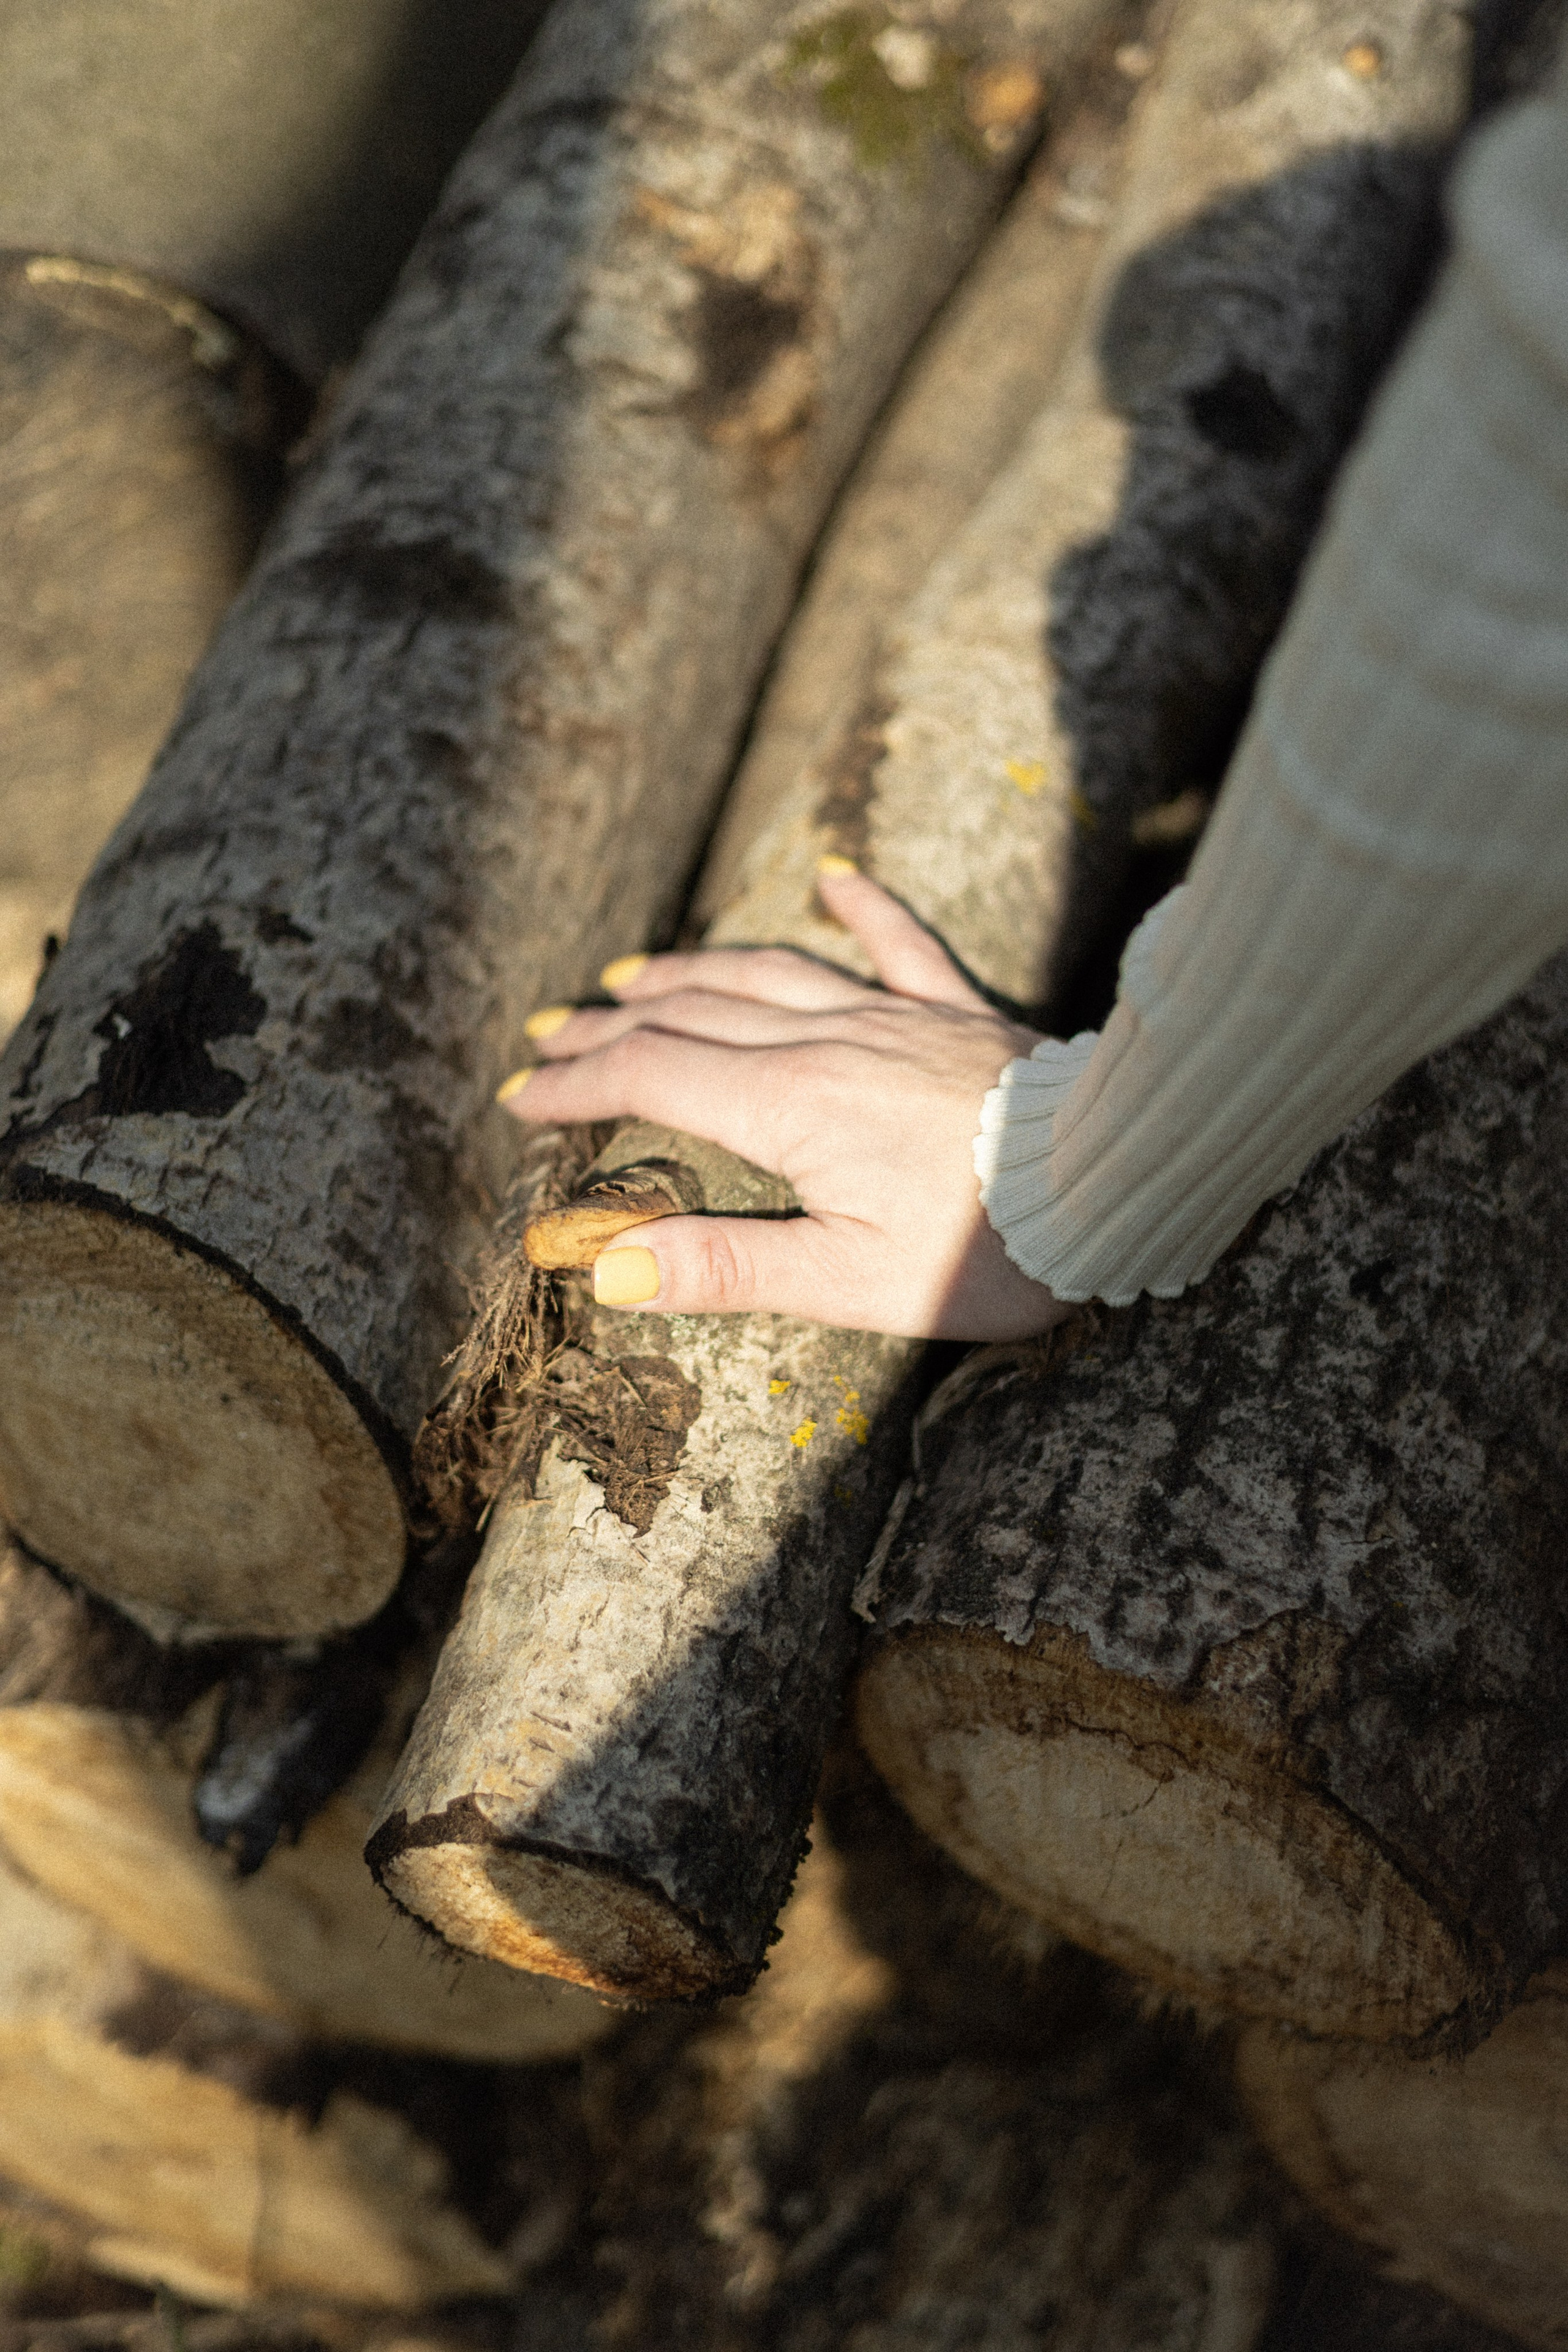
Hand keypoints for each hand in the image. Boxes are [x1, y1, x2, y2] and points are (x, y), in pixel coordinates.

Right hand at [500, 864, 1070, 1338]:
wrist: (1115, 1186)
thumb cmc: (986, 1252)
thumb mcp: (847, 1281)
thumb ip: (725, 1266)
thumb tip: (606, 1268)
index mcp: (790, 1107)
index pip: (651, 1078)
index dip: (578, 1085)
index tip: (523, 1098)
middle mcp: (829, 1042)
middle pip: (691, 1017)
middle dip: (609, 1027)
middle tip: (549, 1035)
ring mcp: (895, 1018)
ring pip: (768, 973)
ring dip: (691, 971)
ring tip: (634, 976)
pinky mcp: (959, 1015)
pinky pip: (900, 944)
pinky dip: (862, 906)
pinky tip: (834, 875)